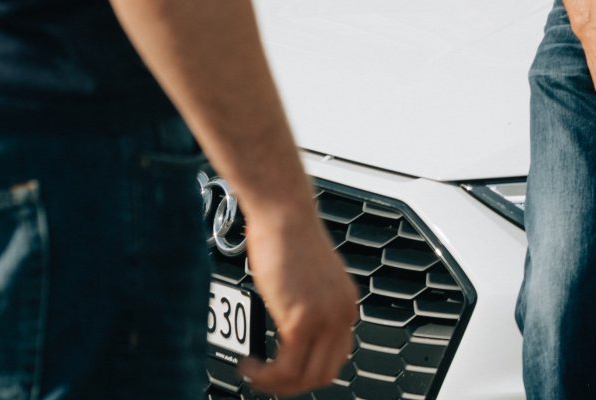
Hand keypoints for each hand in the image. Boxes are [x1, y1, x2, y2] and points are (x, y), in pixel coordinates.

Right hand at [236, 195, 356, 395]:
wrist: (283, 213)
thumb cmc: (287, 238)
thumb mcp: (308, 281)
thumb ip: (309, 307)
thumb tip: (292, 336)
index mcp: (346, 305)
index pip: (336, 359)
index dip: (307, 373)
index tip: (282, 372)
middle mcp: (342, 313)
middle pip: (323, 375)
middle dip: (290, 385)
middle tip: (264, 379)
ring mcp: (325, 318)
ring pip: (303, 378)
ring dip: (273, 384)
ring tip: (252, 372)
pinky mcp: (302, 318)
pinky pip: (285, 368)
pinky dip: (264, 375)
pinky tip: (249, 364)